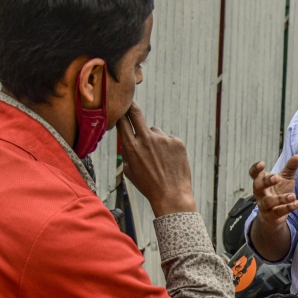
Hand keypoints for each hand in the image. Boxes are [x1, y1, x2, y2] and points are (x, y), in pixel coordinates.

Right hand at [116, 101, 195, 216]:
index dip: (120, 112)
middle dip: (132, 106)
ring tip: (159, 159)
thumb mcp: (129, 170)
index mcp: (131, 147)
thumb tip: (125, 136)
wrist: (172, 195)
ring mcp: (163, 139)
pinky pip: (168, 139)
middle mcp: (146, 140)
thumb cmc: (148, 185)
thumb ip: (126, 151)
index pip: (122, 121)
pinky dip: (168, 147)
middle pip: (136, 113)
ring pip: (155, 131)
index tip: (119, 106)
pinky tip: (169, 161)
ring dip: (155, 140)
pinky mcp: (177, 142)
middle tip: (131, 102)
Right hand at [249, 155, 297, 228]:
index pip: (253, 174)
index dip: (255, 168)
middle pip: (258, 186)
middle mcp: (259, 193)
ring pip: (268, 201)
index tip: (262, 163)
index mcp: (261, 181)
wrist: (276, 214)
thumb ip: (290, 167)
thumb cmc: (279, 191)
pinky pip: (278, 212)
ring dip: (280, 198)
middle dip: (266, 181)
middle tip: (277, 177)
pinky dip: (288, 208)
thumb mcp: (285, 178)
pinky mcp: (271, 215)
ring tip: (293, 195)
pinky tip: (297, 203)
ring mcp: (264, 205)